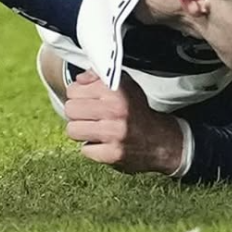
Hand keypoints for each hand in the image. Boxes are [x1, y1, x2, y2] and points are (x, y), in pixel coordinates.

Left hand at [64, 70, 184, 175]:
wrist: (160, 139)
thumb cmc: (138, 112)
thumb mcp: (126, 86)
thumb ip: (100, 78)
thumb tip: (78, 80)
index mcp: (117, 90)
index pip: (74, 90)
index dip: (78, 94)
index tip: (87, 99)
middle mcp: (115, 109)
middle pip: (70, 109)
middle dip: (78, 113)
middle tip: (90, 116)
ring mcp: (113, 133)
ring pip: (72, 130)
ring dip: (82, 131)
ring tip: (95, 129)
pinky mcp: (112, 153)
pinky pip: (84, 149)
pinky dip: (93, 148)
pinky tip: (104, 143)